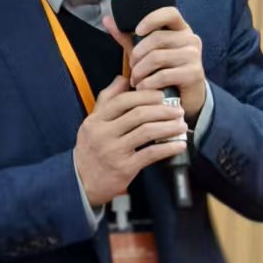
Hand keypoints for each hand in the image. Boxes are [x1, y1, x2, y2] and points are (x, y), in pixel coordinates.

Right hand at [74, 72, 188, 208]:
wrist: (81, 183)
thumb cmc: (90, 151)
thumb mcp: (92, 123)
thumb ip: (107, 100)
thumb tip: (122, 78)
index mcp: (95, 121)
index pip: (123, 100)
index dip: (146, 95)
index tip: (161, 96)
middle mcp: (103, 134)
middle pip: (138, 114)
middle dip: (162, 110)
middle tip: (177, 110)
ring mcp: (114, 152)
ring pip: (147, 132)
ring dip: (168, 127)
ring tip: (181, 124)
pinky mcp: (124, 168)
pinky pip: (151, 154)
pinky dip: (168, 148)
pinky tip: (179, 145)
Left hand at [103, 8, 206, 121]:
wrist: (184, 99)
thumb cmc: (163, 73)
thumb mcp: (146, 54)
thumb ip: (128, 38)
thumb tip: (106, 19)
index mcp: (180, 30)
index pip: (170, 13)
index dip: (152, 19)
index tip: (137, 31)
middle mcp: (190, 39)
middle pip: (157, 38)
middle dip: (137, 55)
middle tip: (132, 69)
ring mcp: (194, 56)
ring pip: (157, 57)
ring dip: (140, 71)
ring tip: (135, 81)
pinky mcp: (194, 74)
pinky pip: (163, 75)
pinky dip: (147, 83)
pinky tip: (142, 89)